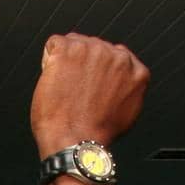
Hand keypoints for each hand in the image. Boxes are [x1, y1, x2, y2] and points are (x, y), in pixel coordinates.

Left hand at [30, 33, 148, 155]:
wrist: (76, 141)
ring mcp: (92, 50)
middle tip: (76, 89)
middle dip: (83, 63)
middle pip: (94, 46)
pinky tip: (54, 80)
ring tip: (66, 87)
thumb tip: (118, 80)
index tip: (91, 82)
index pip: (115, 55)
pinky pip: (54, 45)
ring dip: (67, 61)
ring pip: (74, 43)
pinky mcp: (68, 50)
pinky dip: (49, 60)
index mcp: (135, 69)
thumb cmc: (96, 132)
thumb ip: (126, 87)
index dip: (98, 69)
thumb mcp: (127, 110)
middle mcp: (117, 55)